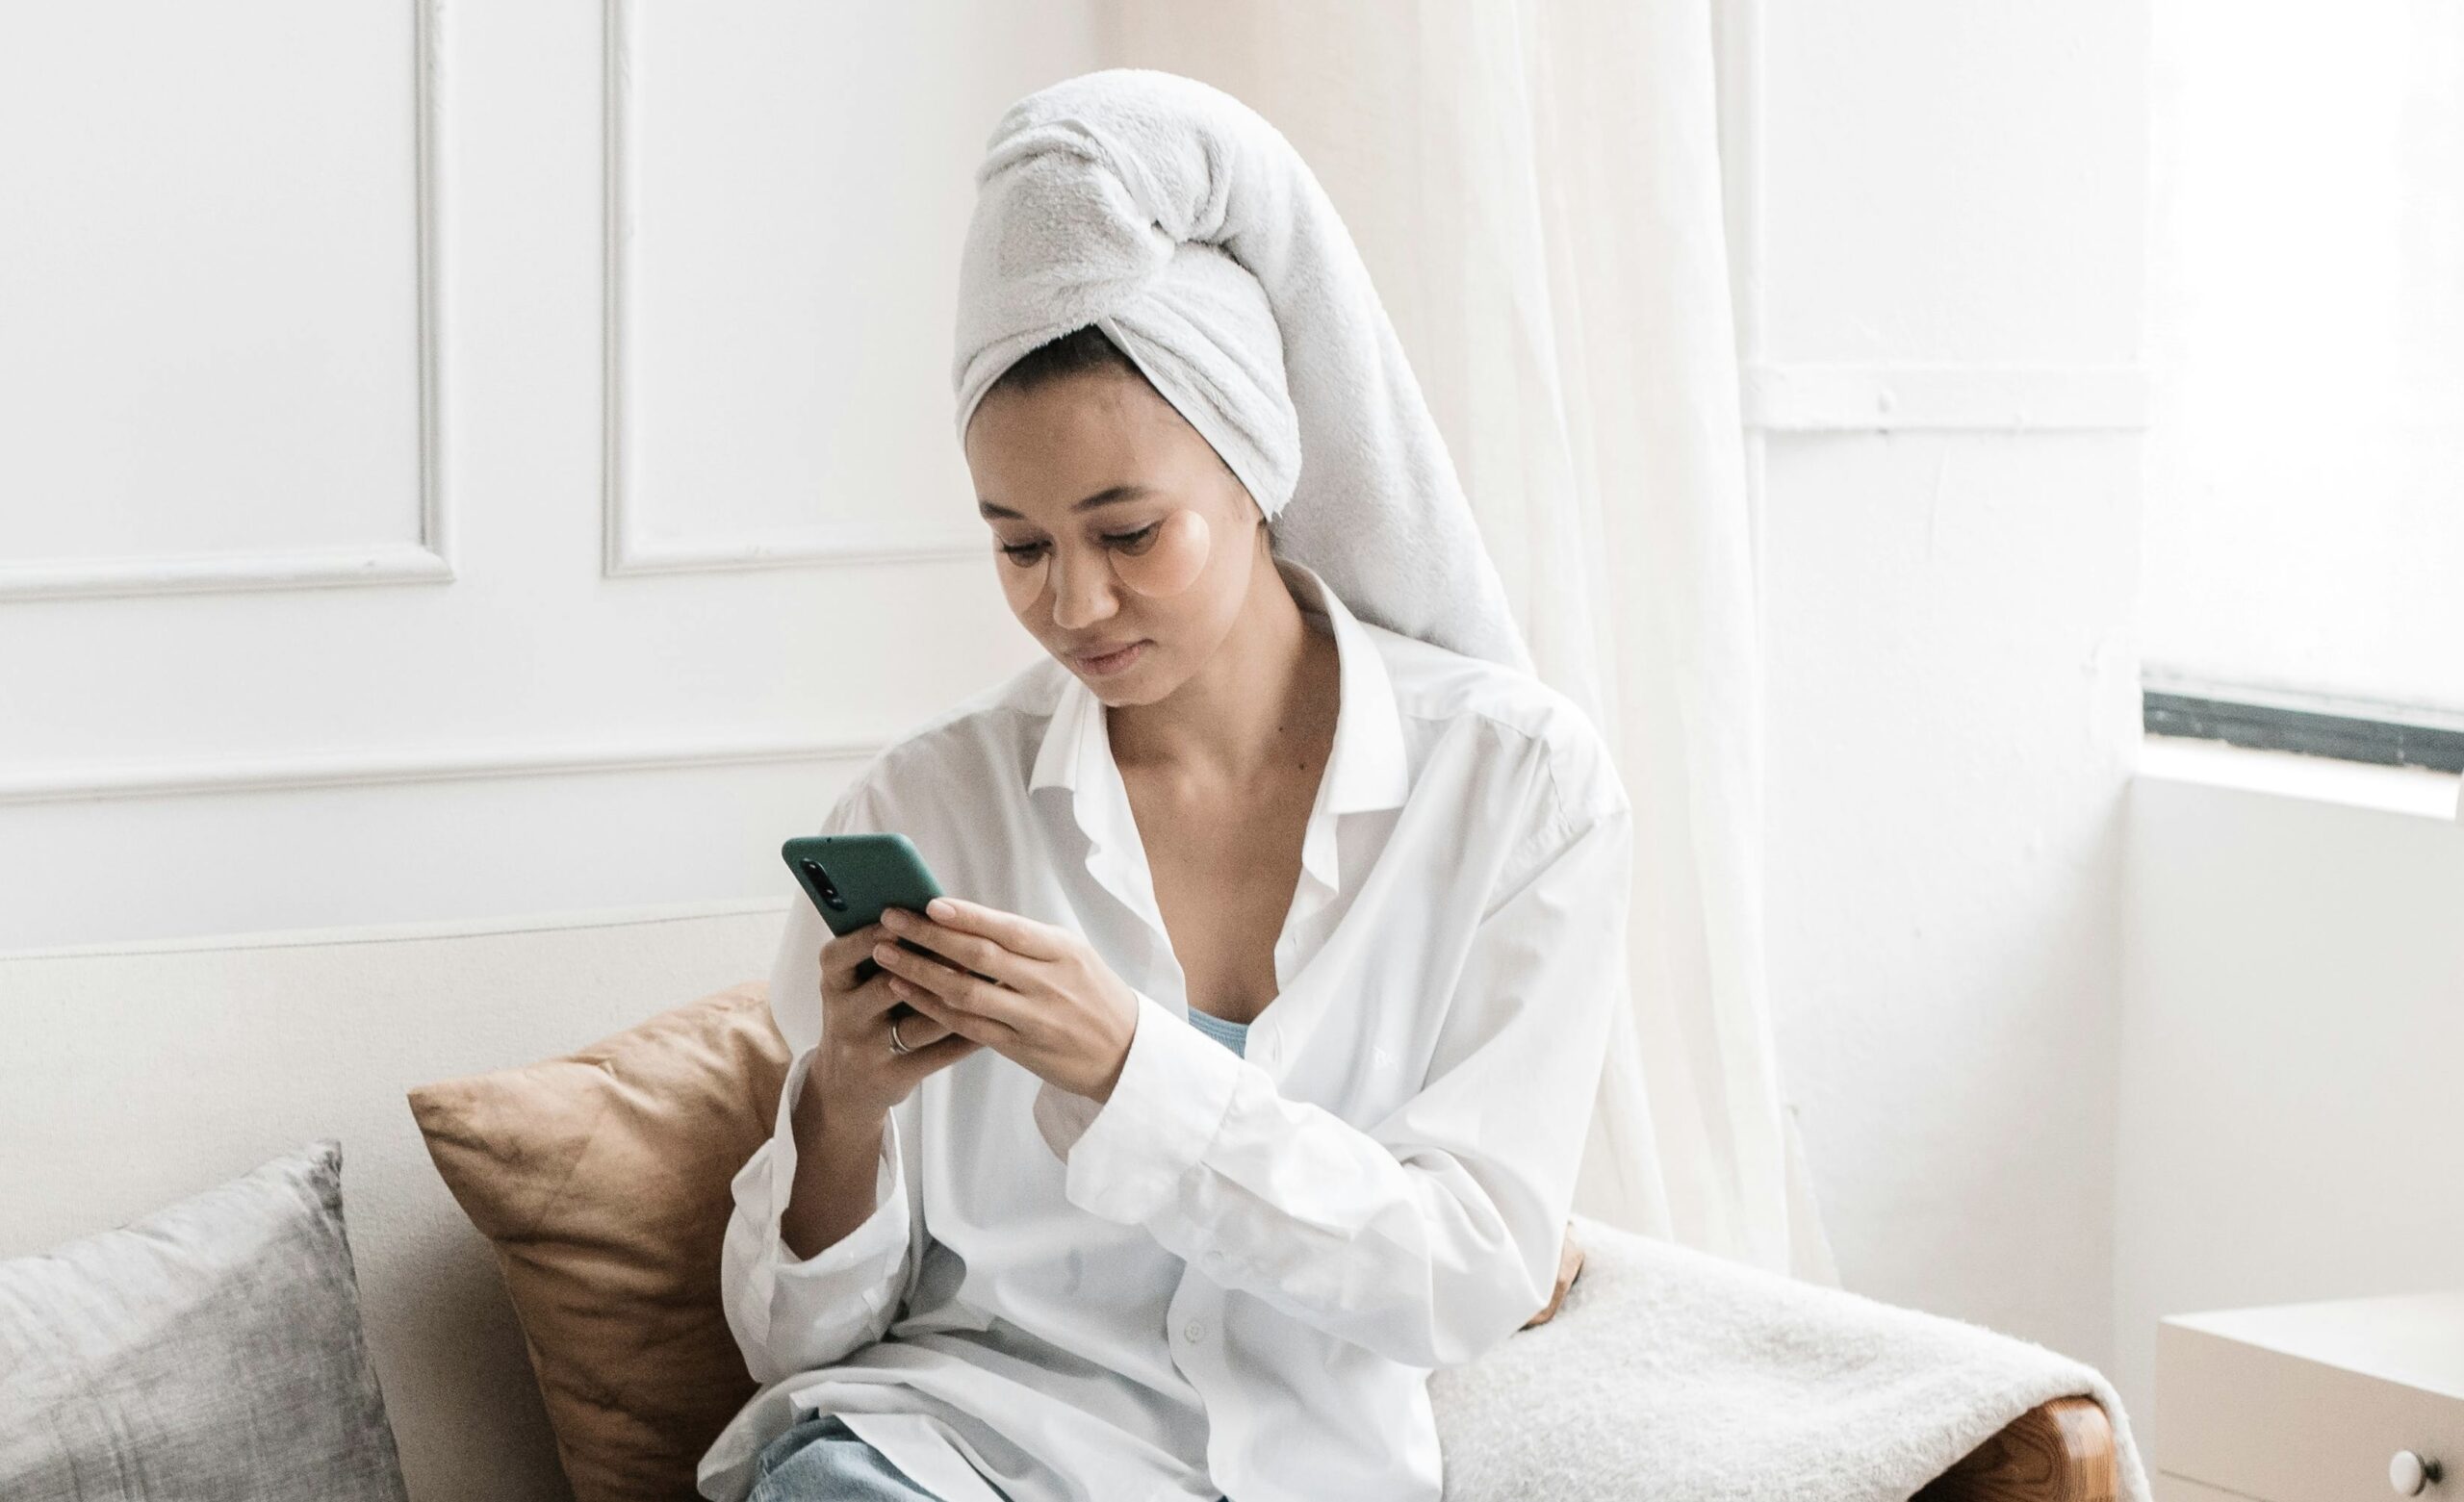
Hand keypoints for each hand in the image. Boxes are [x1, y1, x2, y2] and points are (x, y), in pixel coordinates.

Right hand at [812, 920, 984, 1122]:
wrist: (845, 1084)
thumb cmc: (864, 1014)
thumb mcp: (855, 983)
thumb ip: (882, 951)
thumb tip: (932, 911)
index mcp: (834, 984)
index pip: (838, 956)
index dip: (866, 937)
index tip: (896, 920)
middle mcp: (844, 1016)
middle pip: (883, 987)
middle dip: (925, 965)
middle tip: (963, 947)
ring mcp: (867, 1049)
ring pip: (917, 1024)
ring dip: (955, 1001)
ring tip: (988, 980)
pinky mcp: (893, 1077)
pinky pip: (937, 1055)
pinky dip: (967, 1037)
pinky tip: (992, 1018)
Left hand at [872, 898, 1138, 1101]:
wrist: (1125, 1053)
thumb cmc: (1093, 994)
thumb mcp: (1073, 957)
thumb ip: (1026, 941)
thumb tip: (967, 918)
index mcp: (1063, 951)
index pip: (1008, 929)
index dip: (967, 916)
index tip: (930, 903)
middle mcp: (1049, 983)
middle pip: (980, 956)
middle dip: (929, 936)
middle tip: (890, 919)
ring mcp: (1033, 1019)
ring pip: (967, 993)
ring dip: (920, 971)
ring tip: (885, 953)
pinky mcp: (1020, 1048)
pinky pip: (967, 1026)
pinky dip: (932, 1007)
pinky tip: (906, 990)